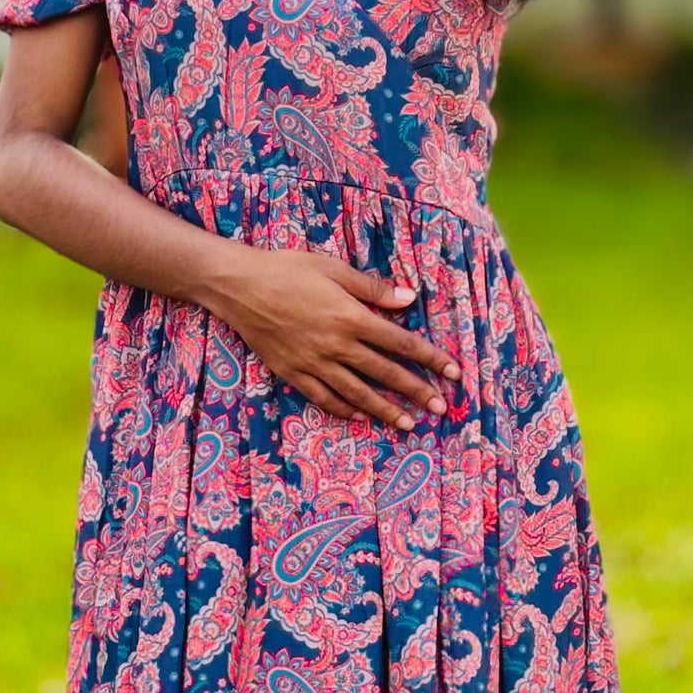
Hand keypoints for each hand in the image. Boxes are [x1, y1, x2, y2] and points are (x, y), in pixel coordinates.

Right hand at [206, 247, 461, 430]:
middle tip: (440, 408)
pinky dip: (343, 409)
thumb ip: (372, 288)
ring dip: (385, 410)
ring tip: (407, 424)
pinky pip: (323, 397)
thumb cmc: (287, 269)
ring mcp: (315, 363)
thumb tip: (410, 299)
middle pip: (385, 373)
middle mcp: (337, 345)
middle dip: (417, 391)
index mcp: (351, 317)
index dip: (430, 358)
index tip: (453, 373)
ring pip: (357, 393)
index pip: (401, 342)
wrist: (239, 285)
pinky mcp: (293, 372)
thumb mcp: (333, 269)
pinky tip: (360, 417)